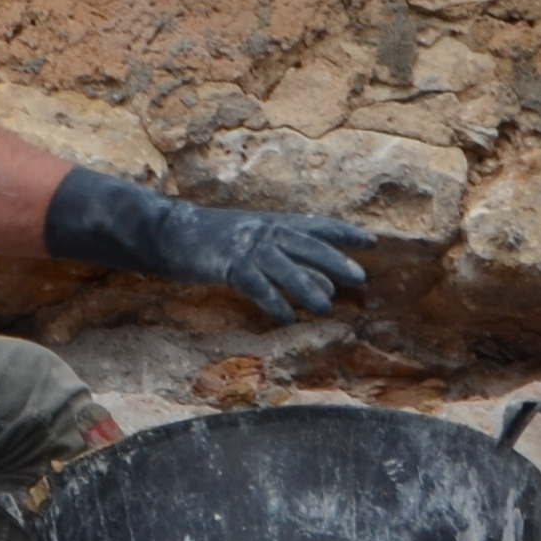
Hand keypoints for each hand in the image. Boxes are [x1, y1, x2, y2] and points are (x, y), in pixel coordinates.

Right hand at [177, 201, 374, 323]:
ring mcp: (246, 247)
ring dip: (307, 288)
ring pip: (284, 268)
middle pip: (307, 245)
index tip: (370, 241)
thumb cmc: (215, 240)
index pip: (317, 224)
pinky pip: (255, 285)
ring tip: (327, 307)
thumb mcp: (255, 241)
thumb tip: (326, 285)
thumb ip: (288, 259)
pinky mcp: (227, 265)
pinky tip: (286, 318)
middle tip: (361, 278)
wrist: (170, 232)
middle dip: (335, 261)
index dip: (343, 232)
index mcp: (274, 222)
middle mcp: (265, 231)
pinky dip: (272, 302)